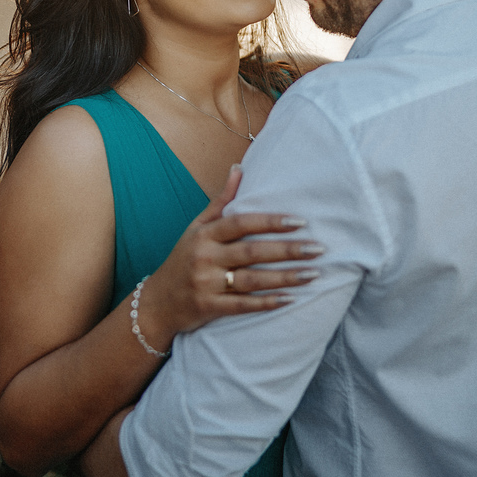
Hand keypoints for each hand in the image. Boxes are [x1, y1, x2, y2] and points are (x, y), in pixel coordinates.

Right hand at [139, 165, 321, 344]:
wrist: (157, 302)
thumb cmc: (183, 259)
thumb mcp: (196, 228)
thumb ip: (220, 202)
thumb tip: (239, 168)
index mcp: (205, 234)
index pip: (241, 223)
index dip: (271, 221)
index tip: (300, 221)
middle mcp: (205, 257)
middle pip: (252, 252)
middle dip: (288, 250)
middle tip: (319, 248)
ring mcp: (206, 284)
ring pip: (252, 280)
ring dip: (285, 278)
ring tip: (313, 274)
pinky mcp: (209, 308)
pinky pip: (242, 305)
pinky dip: (267, 303)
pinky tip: (290, 300)